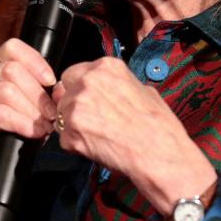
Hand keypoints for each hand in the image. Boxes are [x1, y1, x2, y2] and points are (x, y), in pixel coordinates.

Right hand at [0, 38, 57, 174]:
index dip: (35, 62)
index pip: (12, 48)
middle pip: (12, 71)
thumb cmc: (16, 129)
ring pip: (8, 92)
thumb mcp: (30, 102)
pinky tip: (33, 132)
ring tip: (45, 126)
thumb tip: (58, 87)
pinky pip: (0, 114)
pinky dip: (22, 123)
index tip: (51, 82)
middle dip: (38, 94)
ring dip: (32, 111)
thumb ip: (41, 87)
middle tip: (53, 114)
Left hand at [52, 57, 216, 214]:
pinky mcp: (70, 132)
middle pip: (64, 92)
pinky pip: (64, 138)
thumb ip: (117, 85)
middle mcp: (88, 82)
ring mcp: (76, 106)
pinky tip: (97, 147)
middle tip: (91, 120)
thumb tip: (108, 90)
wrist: (159, 153)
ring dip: (74, 126)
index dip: (78, 88)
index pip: (74, 72)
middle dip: (73, 105)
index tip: (86, 99)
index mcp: (106, 67)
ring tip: (99, 136)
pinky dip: (76, 145)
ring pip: (61, 115)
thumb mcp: (143, 90)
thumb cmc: (157, 126)